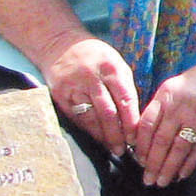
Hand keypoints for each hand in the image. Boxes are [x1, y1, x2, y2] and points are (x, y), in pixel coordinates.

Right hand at [42, 32, 140, 156]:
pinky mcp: (60, 95)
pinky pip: (76, 118)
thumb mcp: (115, 63)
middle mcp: (92, 77)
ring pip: (90, 119)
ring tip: (111, 148)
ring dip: (102, 137)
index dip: (131, 122)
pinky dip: (88, 131)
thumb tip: (133, 118)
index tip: (136, 138)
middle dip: (116, 135)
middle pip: (107, 113)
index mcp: (111, 68)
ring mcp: (74, 87)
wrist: (61, 45)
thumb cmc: (95, 57)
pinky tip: (96, 138)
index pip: (125, 100)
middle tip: (123, 150)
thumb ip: (124, 87)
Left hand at [132, 55, 195, 186]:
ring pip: (178, 147)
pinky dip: (189, 164)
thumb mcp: (178, 85)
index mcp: (166, 93)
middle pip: (160, 139)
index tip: (138, 160)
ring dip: (168, 168)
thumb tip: (150, 133)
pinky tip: (182, 175)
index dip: (141, 145)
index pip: (146, 124)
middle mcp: (179, 104)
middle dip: (152, 163)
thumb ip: (164, 105)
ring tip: (162, 182)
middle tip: (147, 180)